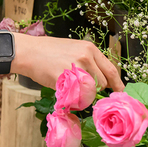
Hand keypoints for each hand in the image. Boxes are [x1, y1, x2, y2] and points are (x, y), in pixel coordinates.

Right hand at [0, 30, 123, 91]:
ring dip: (83, 94)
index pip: (111, 70)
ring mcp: (76, 67)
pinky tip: (62, 89)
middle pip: (102, 83)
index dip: (117, 84)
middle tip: (81, 87)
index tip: (119, 92)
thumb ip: (89, 61)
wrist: (28, 51)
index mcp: (89, 48)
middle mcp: (86, 57)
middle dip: (95, 89)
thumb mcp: (73, 48)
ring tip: (69, 86)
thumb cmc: (48, 50)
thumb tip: (102, 79)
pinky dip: (72, 98)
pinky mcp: (65, 78)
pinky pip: (76, 96)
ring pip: (91, 91)